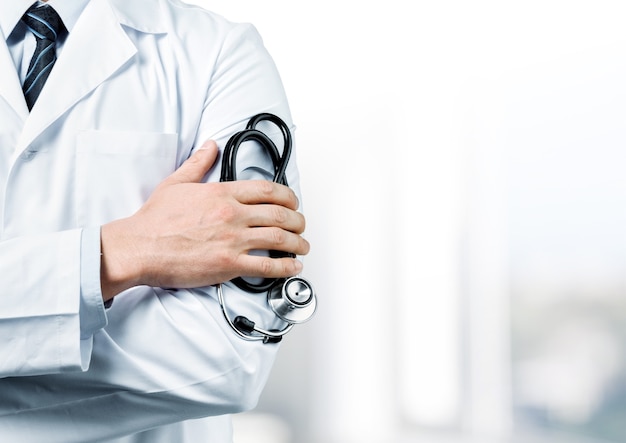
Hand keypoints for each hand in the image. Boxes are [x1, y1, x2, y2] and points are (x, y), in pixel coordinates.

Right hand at [100, 141, 309, 300]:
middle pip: (279, 214)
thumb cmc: (154, 220)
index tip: (293, 202)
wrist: (139, 248)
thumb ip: (198, 163)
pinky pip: (266, 266)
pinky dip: (285, 267)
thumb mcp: (176, 183)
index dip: (288, 196)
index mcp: (222, 193)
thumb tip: (210, 146)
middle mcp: (232, 215)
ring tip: (303, 246)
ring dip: (297, 243)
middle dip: (297, 220)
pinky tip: (293, 267)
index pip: (267, 189)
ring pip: (278, 239)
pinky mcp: (229, 265)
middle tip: (301, 225)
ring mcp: (232, 240)